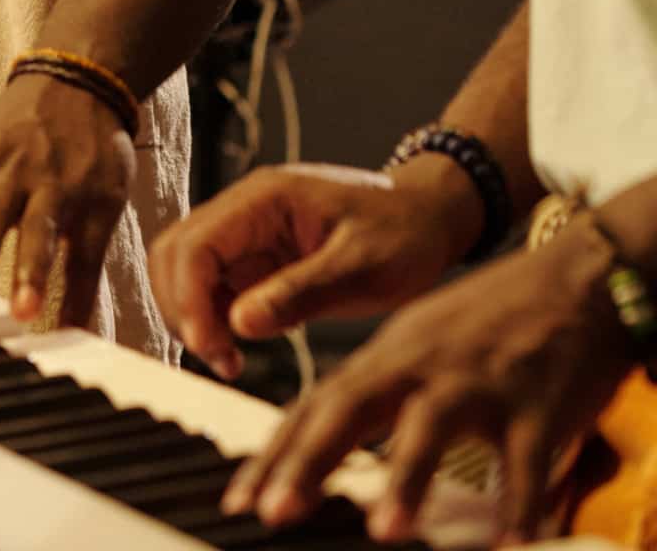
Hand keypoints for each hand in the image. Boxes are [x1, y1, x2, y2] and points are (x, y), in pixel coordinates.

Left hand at [0, 74, 134, 329]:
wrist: (75, 83)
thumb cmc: (12, 137)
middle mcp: (5, 175)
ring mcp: (54, 185)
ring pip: (39, 231)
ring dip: (30, 272)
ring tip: (23, 311)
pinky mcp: (97, 199)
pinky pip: (86, 253)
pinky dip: (78, 293)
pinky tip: (69, 324)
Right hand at [150, 159, 476, 379]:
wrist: (428, 217)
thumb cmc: (403, 233)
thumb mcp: (363, 267)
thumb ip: (301, 293)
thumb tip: (239, 324)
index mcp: (262, 199)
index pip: (195, 244)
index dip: (189, 298)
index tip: (212, 349)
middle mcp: (242, 212)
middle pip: (174, 254)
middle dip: (182, 309)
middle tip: (219, 359)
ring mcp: (245, 235)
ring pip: (185, 272)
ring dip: (192, 316)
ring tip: (229, 360)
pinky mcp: (254, 260)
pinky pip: (211, 287)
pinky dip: (211, 319)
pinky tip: (238, 349)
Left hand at [223, 220, 635, 543]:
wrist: (568, 283)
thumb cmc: (486, 324)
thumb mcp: (417, 345)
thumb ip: (374, 393)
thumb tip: (319, 442)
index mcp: (388, 356)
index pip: (317, 403)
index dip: (277, 451)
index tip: (240, 498)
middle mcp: (420, 365)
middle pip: (352, 406)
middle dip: (309, 460)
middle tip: (273, 511)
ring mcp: (477, 382)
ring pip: (432, 426)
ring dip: (407, 478)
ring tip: (383, 530)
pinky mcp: (538, 405)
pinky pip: (526, 460)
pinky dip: (518, 504)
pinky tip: (509, 543)